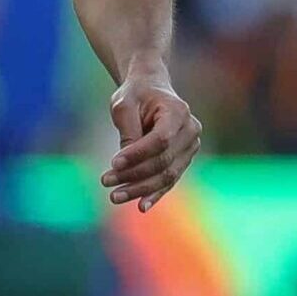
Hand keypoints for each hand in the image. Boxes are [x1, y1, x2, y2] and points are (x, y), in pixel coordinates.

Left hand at [102, 73, 200, 211]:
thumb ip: (127, 133)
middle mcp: (190, 130)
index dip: (137, 154)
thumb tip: (123, 167)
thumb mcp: (124, 105)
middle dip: (134, 175)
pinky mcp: (184, 160)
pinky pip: (169, 181)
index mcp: (178, 112)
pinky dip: (155, 194)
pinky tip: (140, 206)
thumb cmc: (135, 95)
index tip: (113, 163)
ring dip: (140, 189)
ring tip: (115, 195)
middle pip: (163, 161)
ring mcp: (190, 148)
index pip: (160, 140)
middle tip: (106, 182)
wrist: (150, 89)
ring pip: (167, 175)